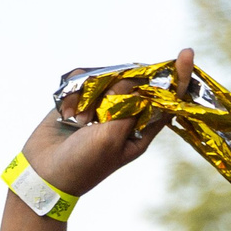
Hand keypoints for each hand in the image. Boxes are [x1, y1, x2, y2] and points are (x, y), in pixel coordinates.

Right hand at [12, 48, 194, 202]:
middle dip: (121, 84)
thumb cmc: (83, 165)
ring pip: (108, 79)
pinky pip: (83, 80)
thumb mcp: (111, 137)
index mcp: (139, 132)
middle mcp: (123, 117)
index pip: (165, 102)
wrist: (43, 174)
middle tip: (102, 104)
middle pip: (135, 83)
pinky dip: (74, 90)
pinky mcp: (79, 101)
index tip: (186, 55)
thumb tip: (133, 77)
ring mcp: (101, 108)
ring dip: (92, 92)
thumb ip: (126, 105)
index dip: (177, 79)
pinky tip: (66, 112)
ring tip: (79, 120)